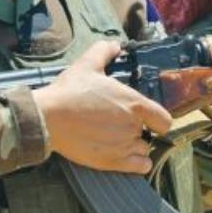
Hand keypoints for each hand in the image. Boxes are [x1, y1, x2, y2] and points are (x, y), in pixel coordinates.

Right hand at [34, 41, 172, 173]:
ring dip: (135, 146)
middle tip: (119, 124)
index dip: (158, 120)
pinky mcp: (111, 162)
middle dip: (138, 130)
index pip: (164, 119)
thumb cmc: (69, 91)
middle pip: (149, 134)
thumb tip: (115, 45)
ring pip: (143, 150)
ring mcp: (123, 146)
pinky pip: (139, 167)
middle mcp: (133, 126)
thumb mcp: (88, 64)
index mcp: (134, 104)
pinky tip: (124, 155)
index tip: (149, 119)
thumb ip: (105, 51)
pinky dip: (136, 164)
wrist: (47, 118)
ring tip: (117, 139)